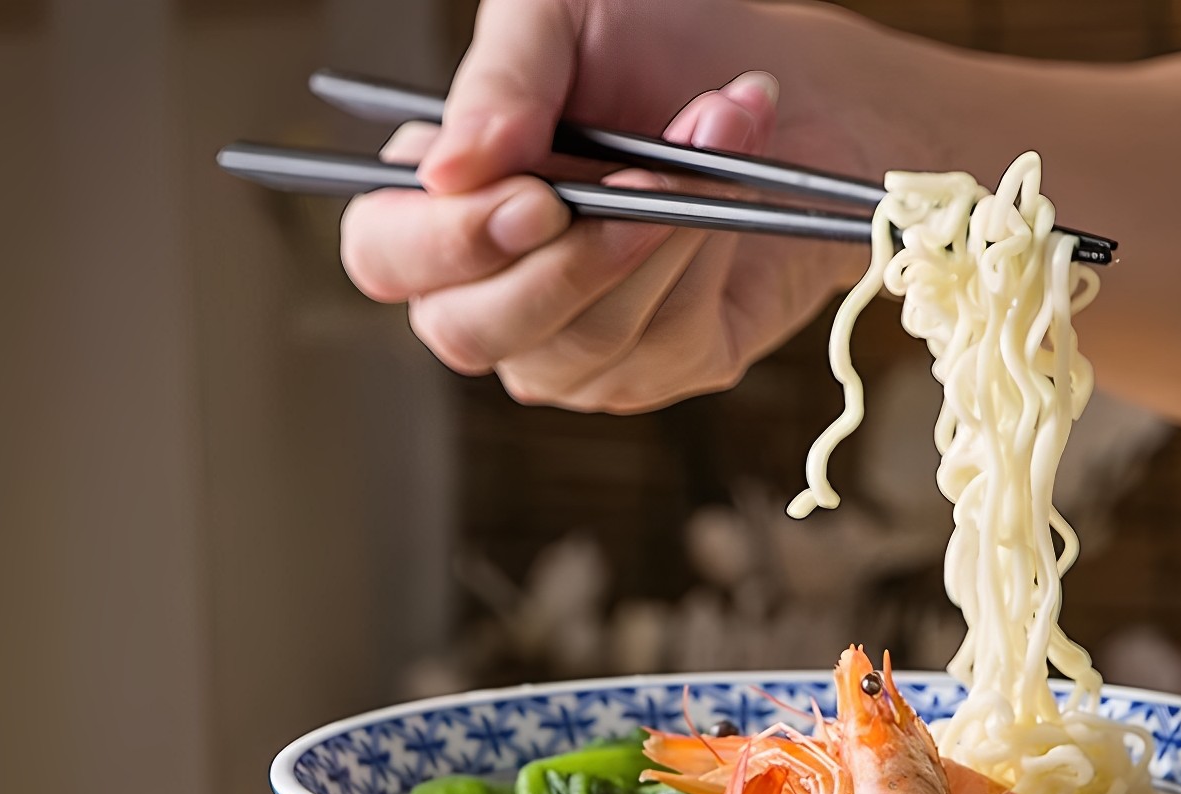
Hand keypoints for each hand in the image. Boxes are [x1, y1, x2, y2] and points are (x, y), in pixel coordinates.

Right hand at [339, 0, 870, 411]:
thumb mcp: (564, 15)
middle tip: (647, 174)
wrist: (793, 88)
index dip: (445, 244)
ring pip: (586, 340)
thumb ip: (500, 79)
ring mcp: (575, 353)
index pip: (387, 259)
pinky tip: (734, 194)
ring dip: (662, 230)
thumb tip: (449, 169)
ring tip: (717, 131)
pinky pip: (665, 344)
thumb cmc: (661, 43)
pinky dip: (706, 256)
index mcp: (441, 208)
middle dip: (570, 257)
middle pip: (474, 333)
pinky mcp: (660, 371)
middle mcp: (494, 297)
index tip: (534, 198)